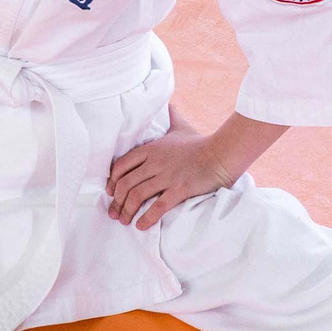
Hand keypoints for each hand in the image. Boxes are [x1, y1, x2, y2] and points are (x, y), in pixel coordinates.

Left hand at [105, 124, 235, 230]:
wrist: (221, 153)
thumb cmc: (200, 142)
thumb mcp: (181, 127)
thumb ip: (172, 116)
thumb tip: (169, 104)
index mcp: (151, 150)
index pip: (121, 165)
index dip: (112, 181)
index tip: (110, 192)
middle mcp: (155, 163)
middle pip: (126, 183)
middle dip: (116, 201)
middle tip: (114, 213)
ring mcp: (167, 176)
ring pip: (137, 195)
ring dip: (127, 211)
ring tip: (124, 221)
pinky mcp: (179, 189)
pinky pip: (158, 206)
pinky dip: (146, 218)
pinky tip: (141, 226)